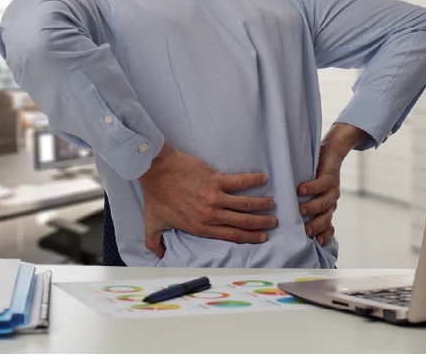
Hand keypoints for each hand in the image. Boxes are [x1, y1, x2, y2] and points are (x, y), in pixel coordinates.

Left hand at [140, 141, 276, 257]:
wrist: (156, 170)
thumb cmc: (155, 195)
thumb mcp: (153, 224)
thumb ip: (156, 243)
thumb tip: (159, 255)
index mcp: (200, 227)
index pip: (230, 235)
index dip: (248, 237)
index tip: (261, 237)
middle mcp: (211, 215)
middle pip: (242, 222)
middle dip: (260, 224)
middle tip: (272, 223)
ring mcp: (215, 197)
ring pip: (245, 204)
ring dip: (261, 205)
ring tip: (272, 204)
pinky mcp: (216, 180)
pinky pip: (240, 181)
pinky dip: (253, 180)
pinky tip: (263, 179)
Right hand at [297, 123, 367, 245]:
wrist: (331, 154)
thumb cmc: (316, 175)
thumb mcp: (312, 193)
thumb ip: (304, 205)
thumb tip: (285, 218)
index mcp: (327, 209)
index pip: (326, 227)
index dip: (322, 235)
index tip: (313, 242)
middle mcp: (331, 202)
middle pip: (325, 219)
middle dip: (315, 226)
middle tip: (303, 231)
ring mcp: (332, 191)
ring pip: (323, 203)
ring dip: (312, 207)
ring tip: (300, 209)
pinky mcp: (329, 178)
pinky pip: (320, 185)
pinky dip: (311, 188)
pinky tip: (301, 189)